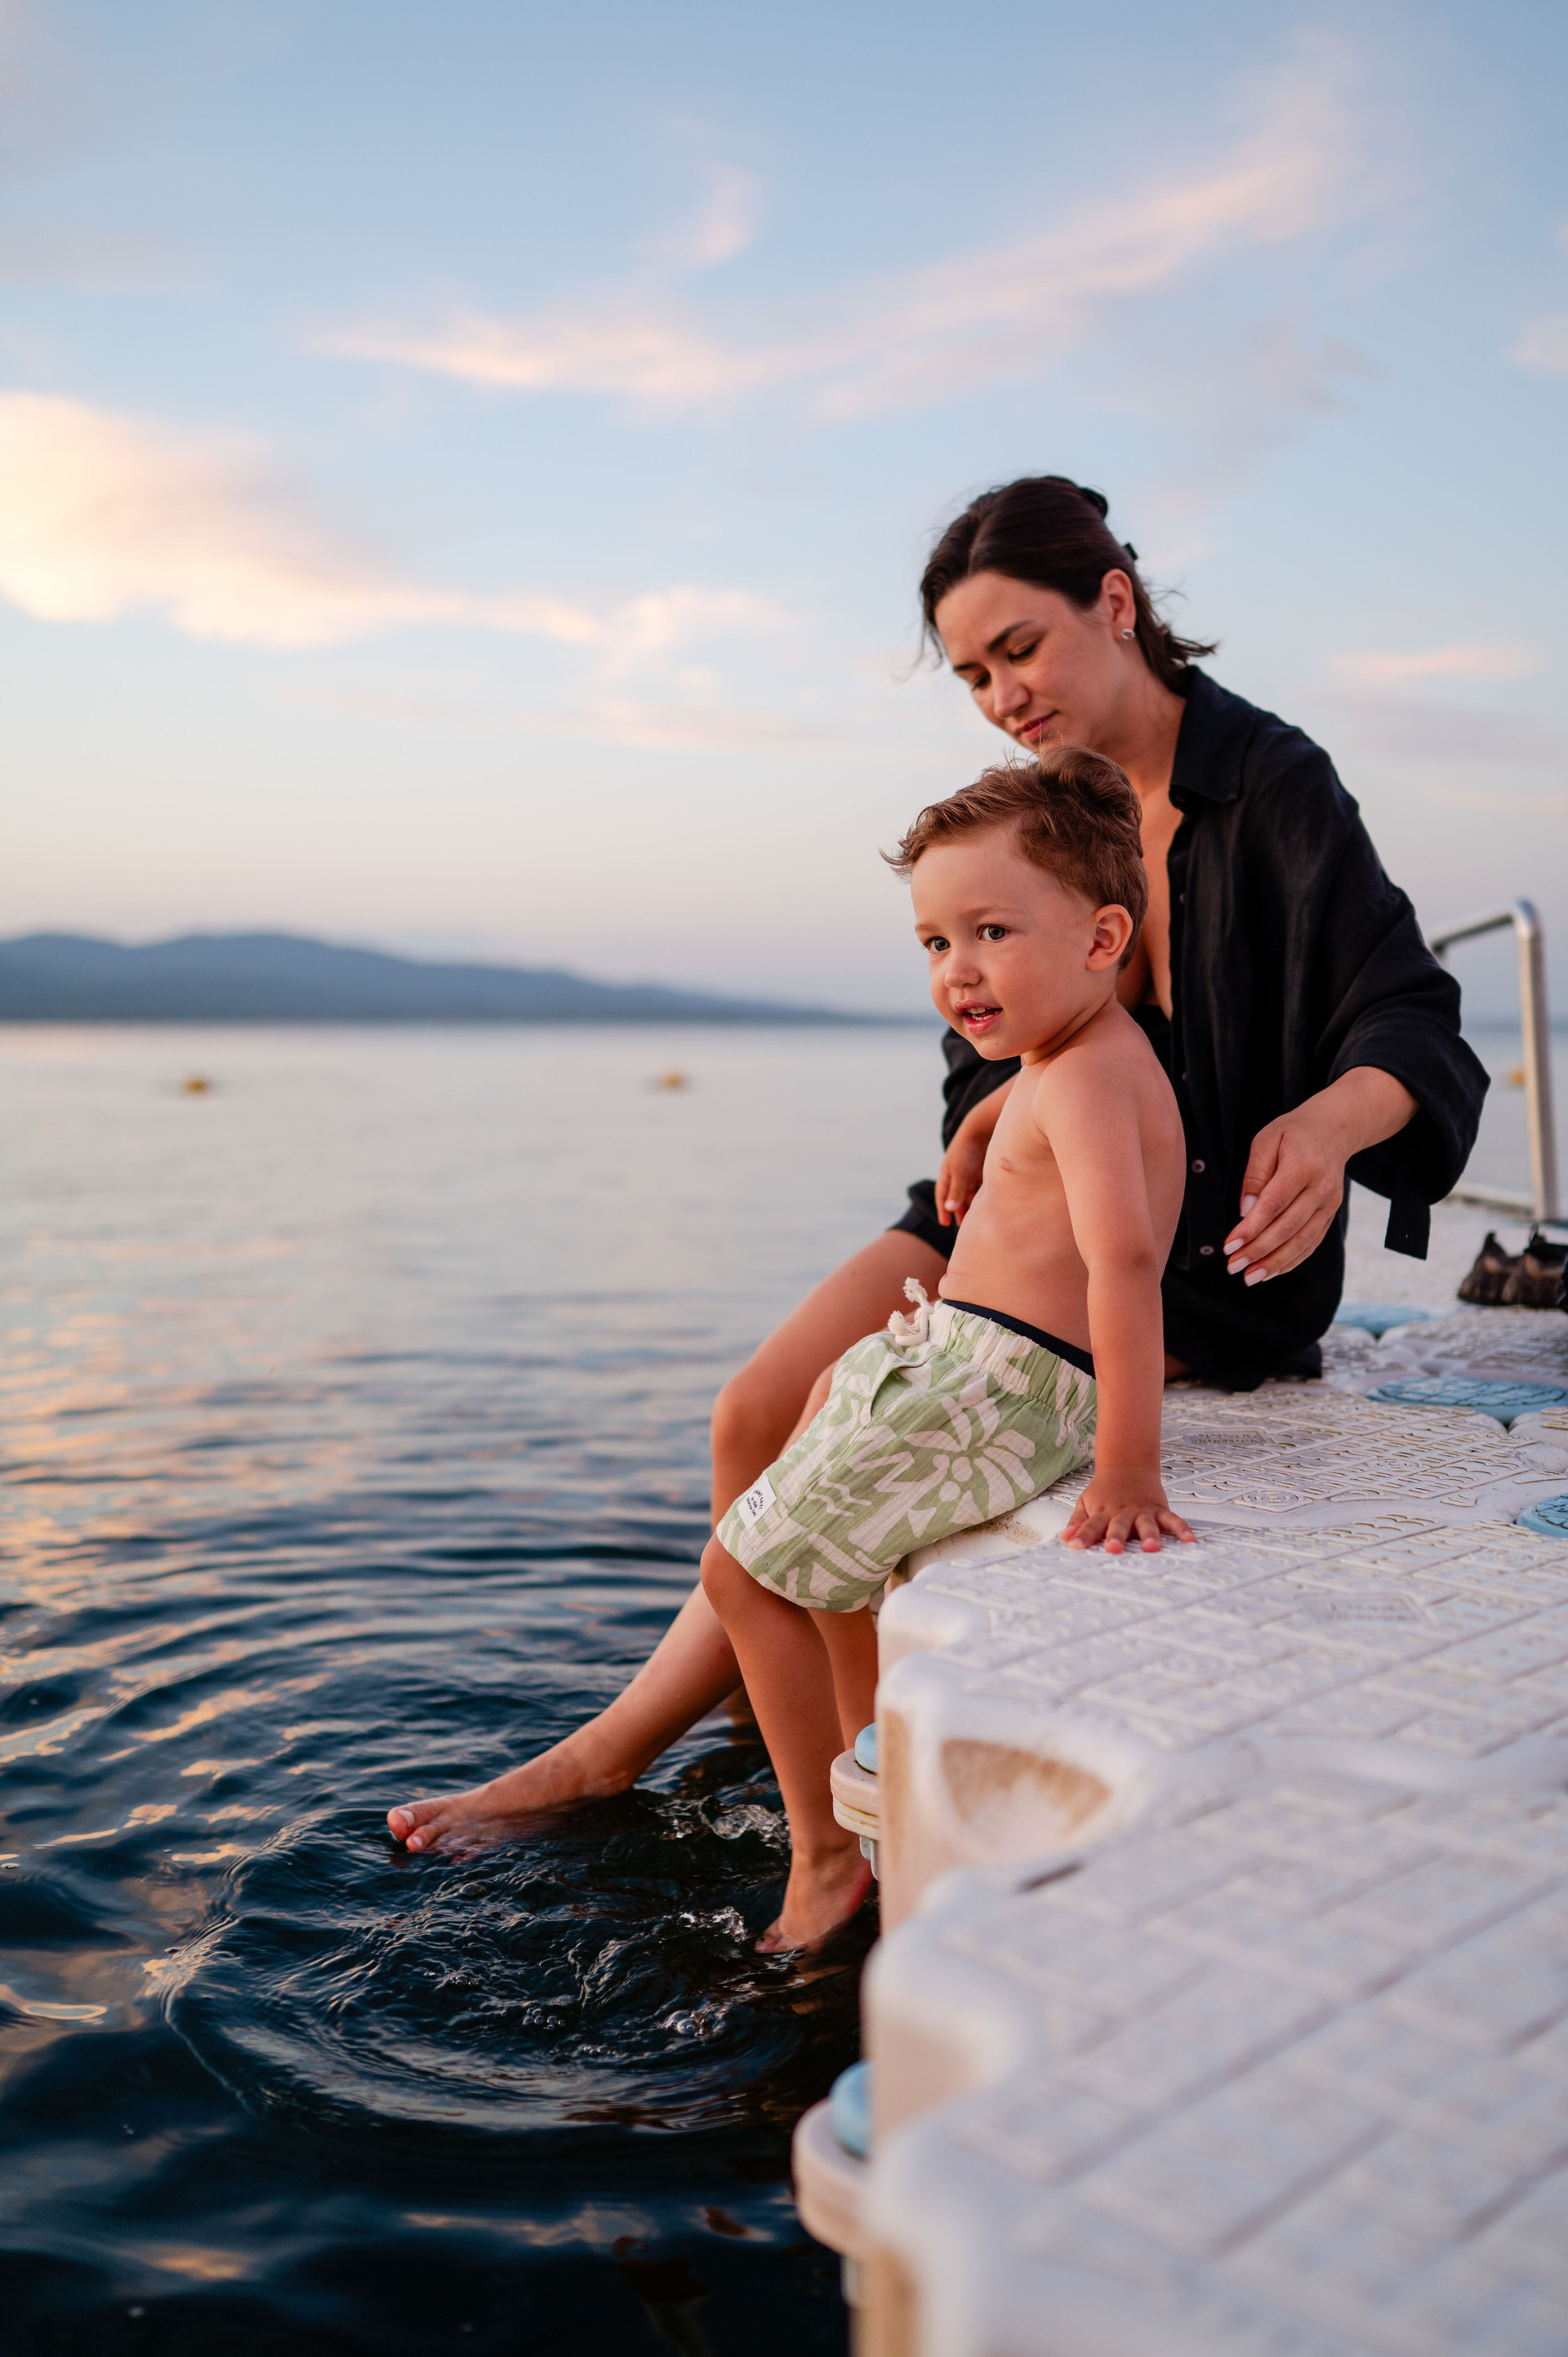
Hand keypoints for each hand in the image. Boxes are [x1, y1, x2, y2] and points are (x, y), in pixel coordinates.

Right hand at [934, 1125, 988, 1225]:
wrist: (983, 1129)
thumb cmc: (968, 1150)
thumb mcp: (960, 1172)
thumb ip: (956, 1191)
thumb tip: (949, 1210)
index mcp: (947, 1173)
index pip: (942, 1195)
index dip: (943, 1209)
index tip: (945, 1222)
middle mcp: (957, 1172)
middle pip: (956, 1195)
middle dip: (958, 1209)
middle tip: (961, 1225)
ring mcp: (970, 1170)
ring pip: (970, 1191)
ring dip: (971, 1204)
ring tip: (975, 1217)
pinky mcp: (982, 1168)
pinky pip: (981, 1185)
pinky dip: (982, 1195)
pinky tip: (988, 1204)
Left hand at [1063, 1475, 1194, 1553]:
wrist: (1127, 1465)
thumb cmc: (1104, 1491)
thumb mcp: (1086, 1503)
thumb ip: (1077, 1522)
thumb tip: (1065, 1539)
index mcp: (1102, 1512)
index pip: (1090, 1525)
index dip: (1083, 1535)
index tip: (1075, 1546)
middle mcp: (1122, 1512)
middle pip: (1118, 1526)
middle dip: (1116, 1537)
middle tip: (1113, 1549)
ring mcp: (1142, 1511)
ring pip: (1145, 1524)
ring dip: (1148, 1535)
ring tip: (1151, 1548)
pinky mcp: (1159, 1509)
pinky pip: (1172, 1520)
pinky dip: (1181, 1529)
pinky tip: (1189, 1540)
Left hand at [1223, 1069, 1415, 1283]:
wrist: (1334, 1130)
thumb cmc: (1292, 1133)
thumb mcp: (1266, 1140)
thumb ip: (1254, 1174)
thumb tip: (1245, 1211)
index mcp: (1303, 1165)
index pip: (1274, 1204)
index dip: (1251, 1229)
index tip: (1229, 1247)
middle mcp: (1322, 1187)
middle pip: (1288, 1227)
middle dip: (1259, 1251)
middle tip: (1233, 1267)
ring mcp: (1330, 1203)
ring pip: (1303, 1240)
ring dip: (1275, 1263)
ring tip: (1250, 1277)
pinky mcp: (1332, 1213)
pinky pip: (1312, 1242)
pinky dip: (1292, 1260)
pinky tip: (1271, 1271)